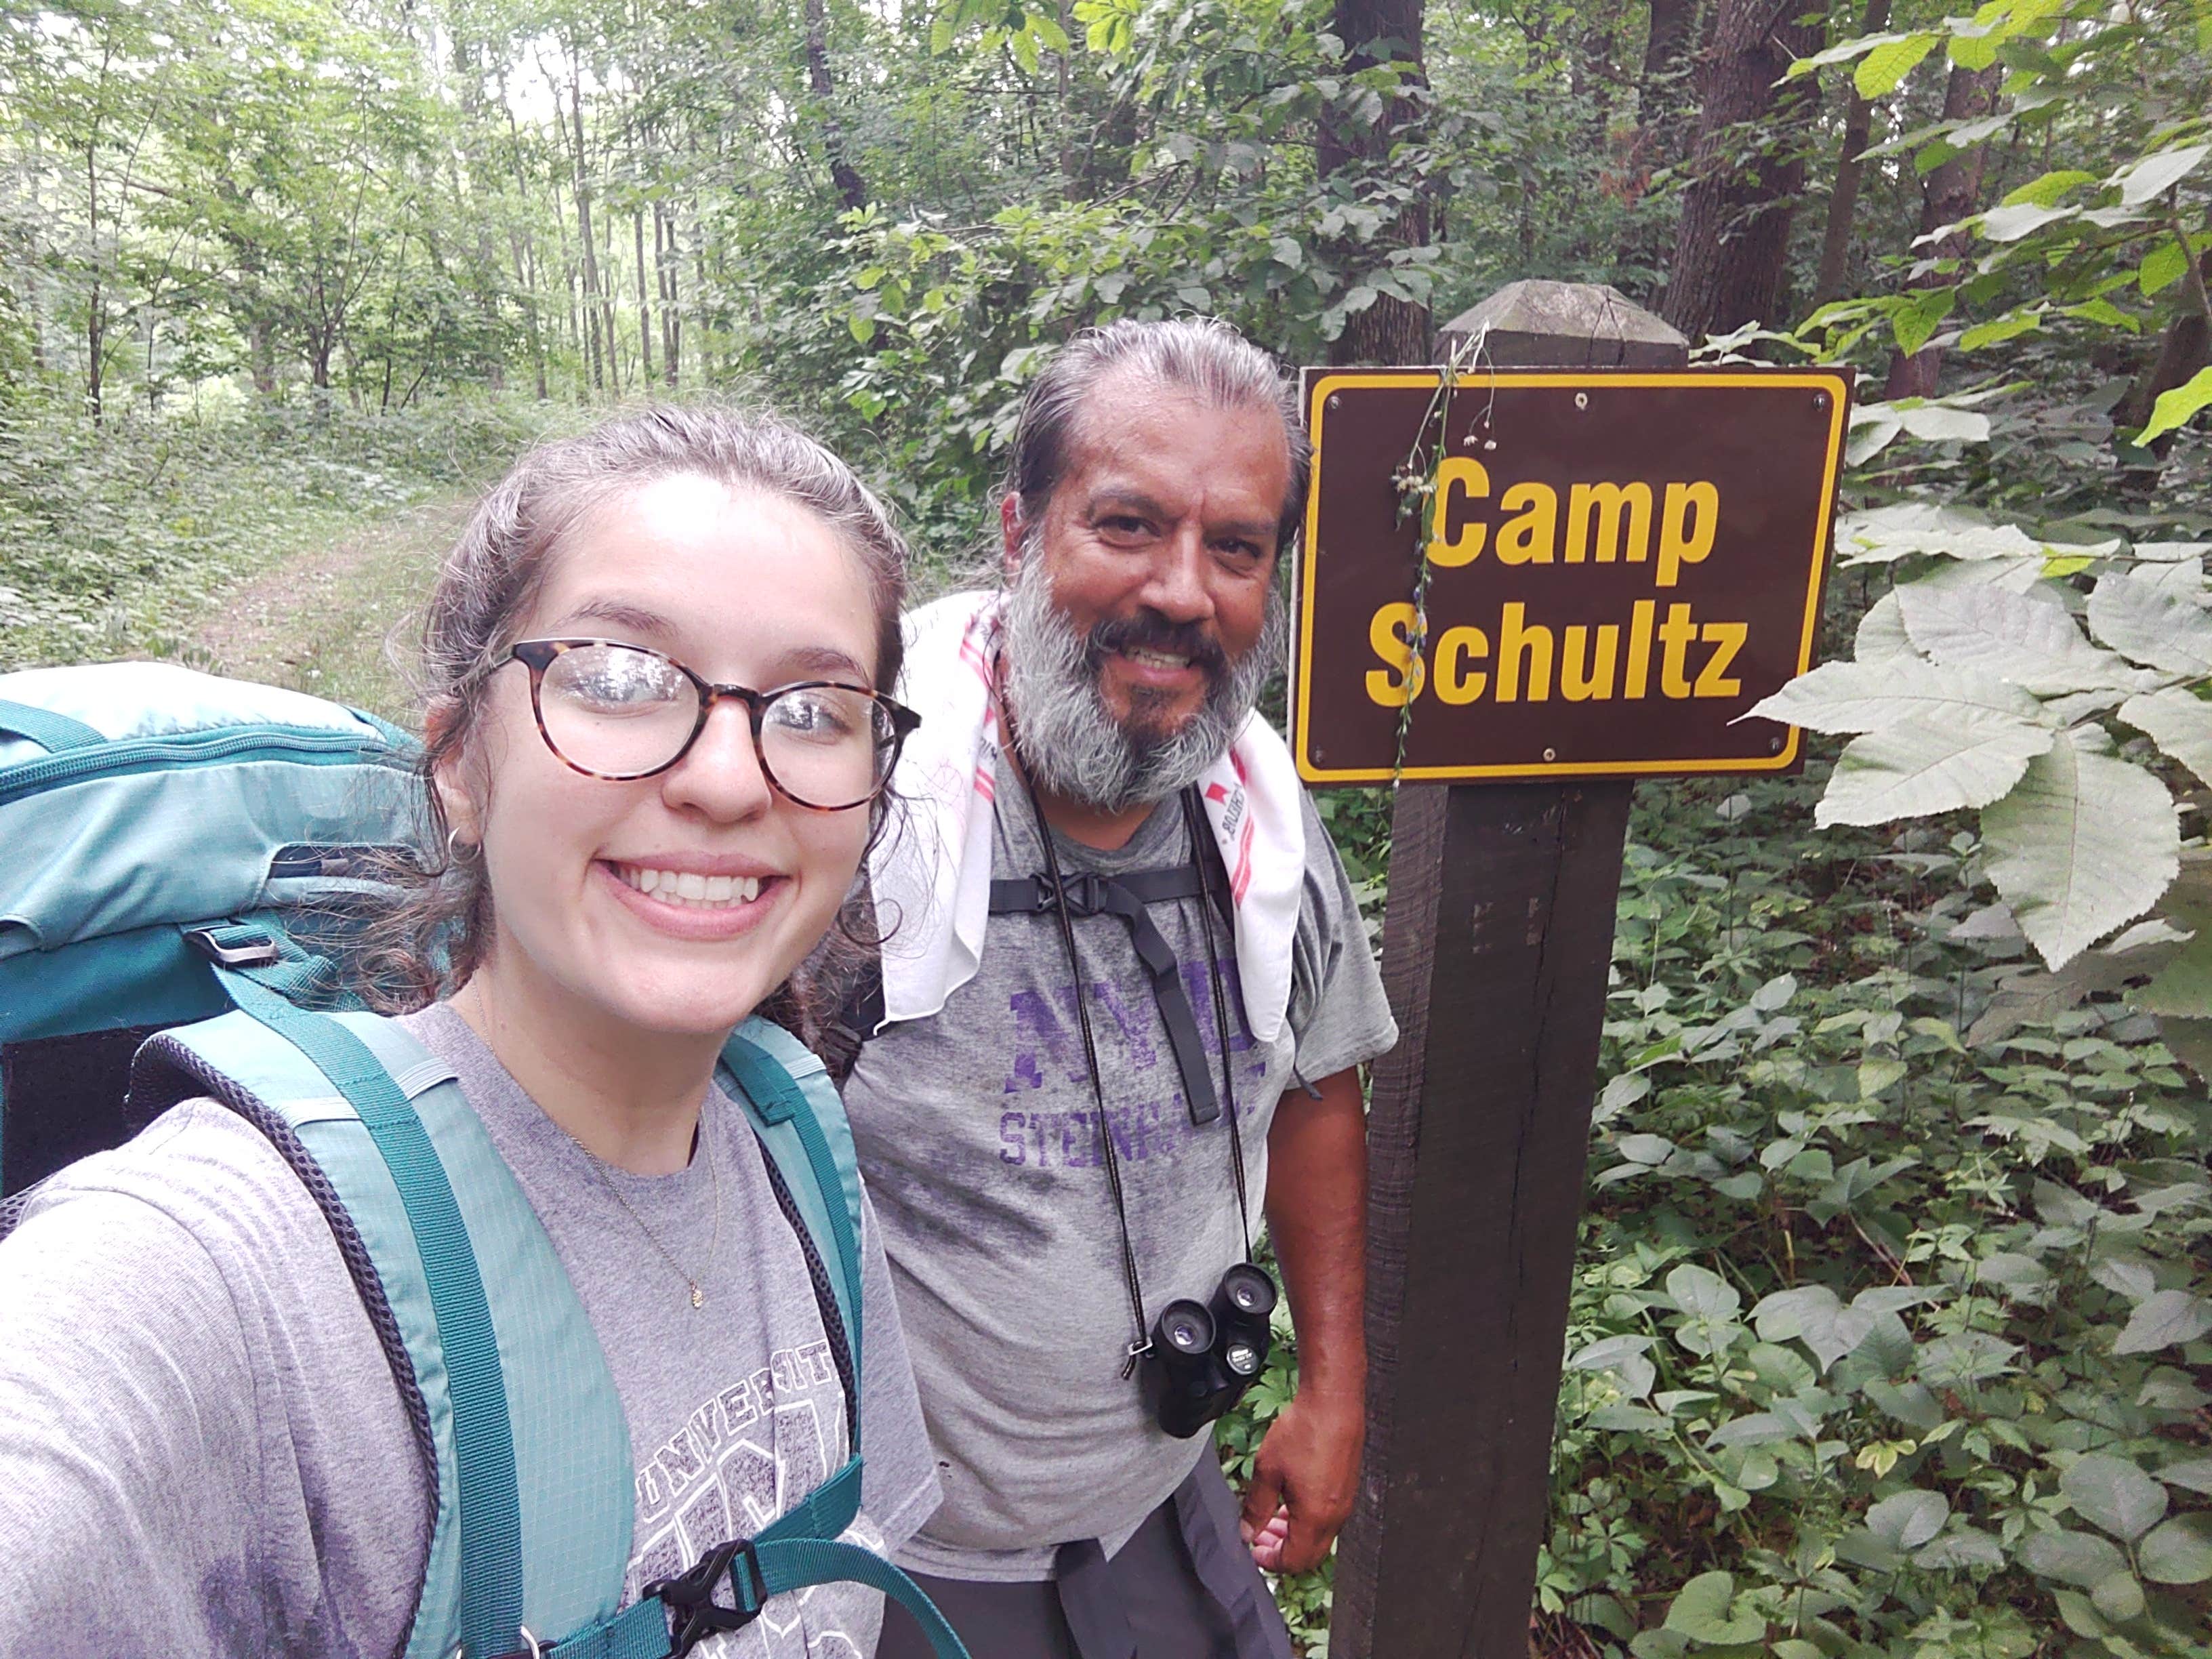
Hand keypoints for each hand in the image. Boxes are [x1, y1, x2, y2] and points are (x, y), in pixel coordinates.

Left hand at [1237, 1389, 1363, 1573]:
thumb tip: (1248, 1532)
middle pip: (1309, 1554)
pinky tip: (1290, 1501)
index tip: (1254, 1551)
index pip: (1294, 1561)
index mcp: (1315, 1518)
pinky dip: (1307, 1519)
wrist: (1333, 1404)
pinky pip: (1327, 1517)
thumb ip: (1256, 1507)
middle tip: (1260, 1537)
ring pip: (1319, 1536)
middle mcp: (1335, 1516)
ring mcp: (1344, 1502)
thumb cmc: (1304, 1432)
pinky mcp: (1346, 1487)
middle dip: (1282, 1551)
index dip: (1271, 1562)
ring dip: (1293, 1534)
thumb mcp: (1267, 1471)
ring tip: (1271, 1518)